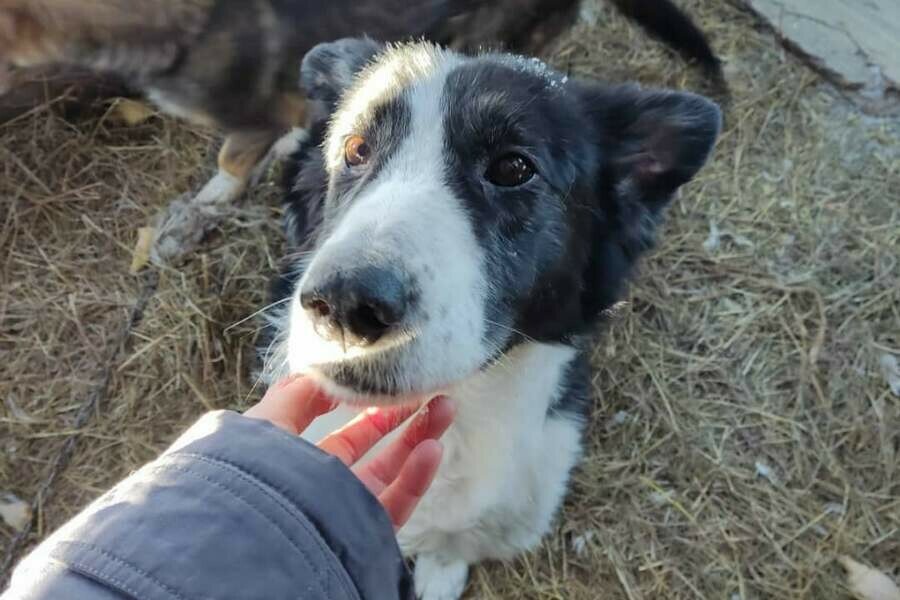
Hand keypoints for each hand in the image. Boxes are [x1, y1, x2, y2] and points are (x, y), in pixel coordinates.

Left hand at [245, 376, 454, 528]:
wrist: (261, 539)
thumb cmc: (256, 477)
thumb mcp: (266, 423)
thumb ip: (293, 395)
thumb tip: (324, 371)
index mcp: (291, 459)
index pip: (326, 425)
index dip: (354, 401)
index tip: (380, 378)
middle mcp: (318, 484)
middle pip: (365, 443)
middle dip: (397, 413)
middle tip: (425, 389)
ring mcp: (344, 509)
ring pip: (390, 468)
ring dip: (419, 436)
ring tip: (446, 407)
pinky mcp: (365, 533)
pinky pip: (397, 501)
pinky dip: (418, 475)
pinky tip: (433, 447)